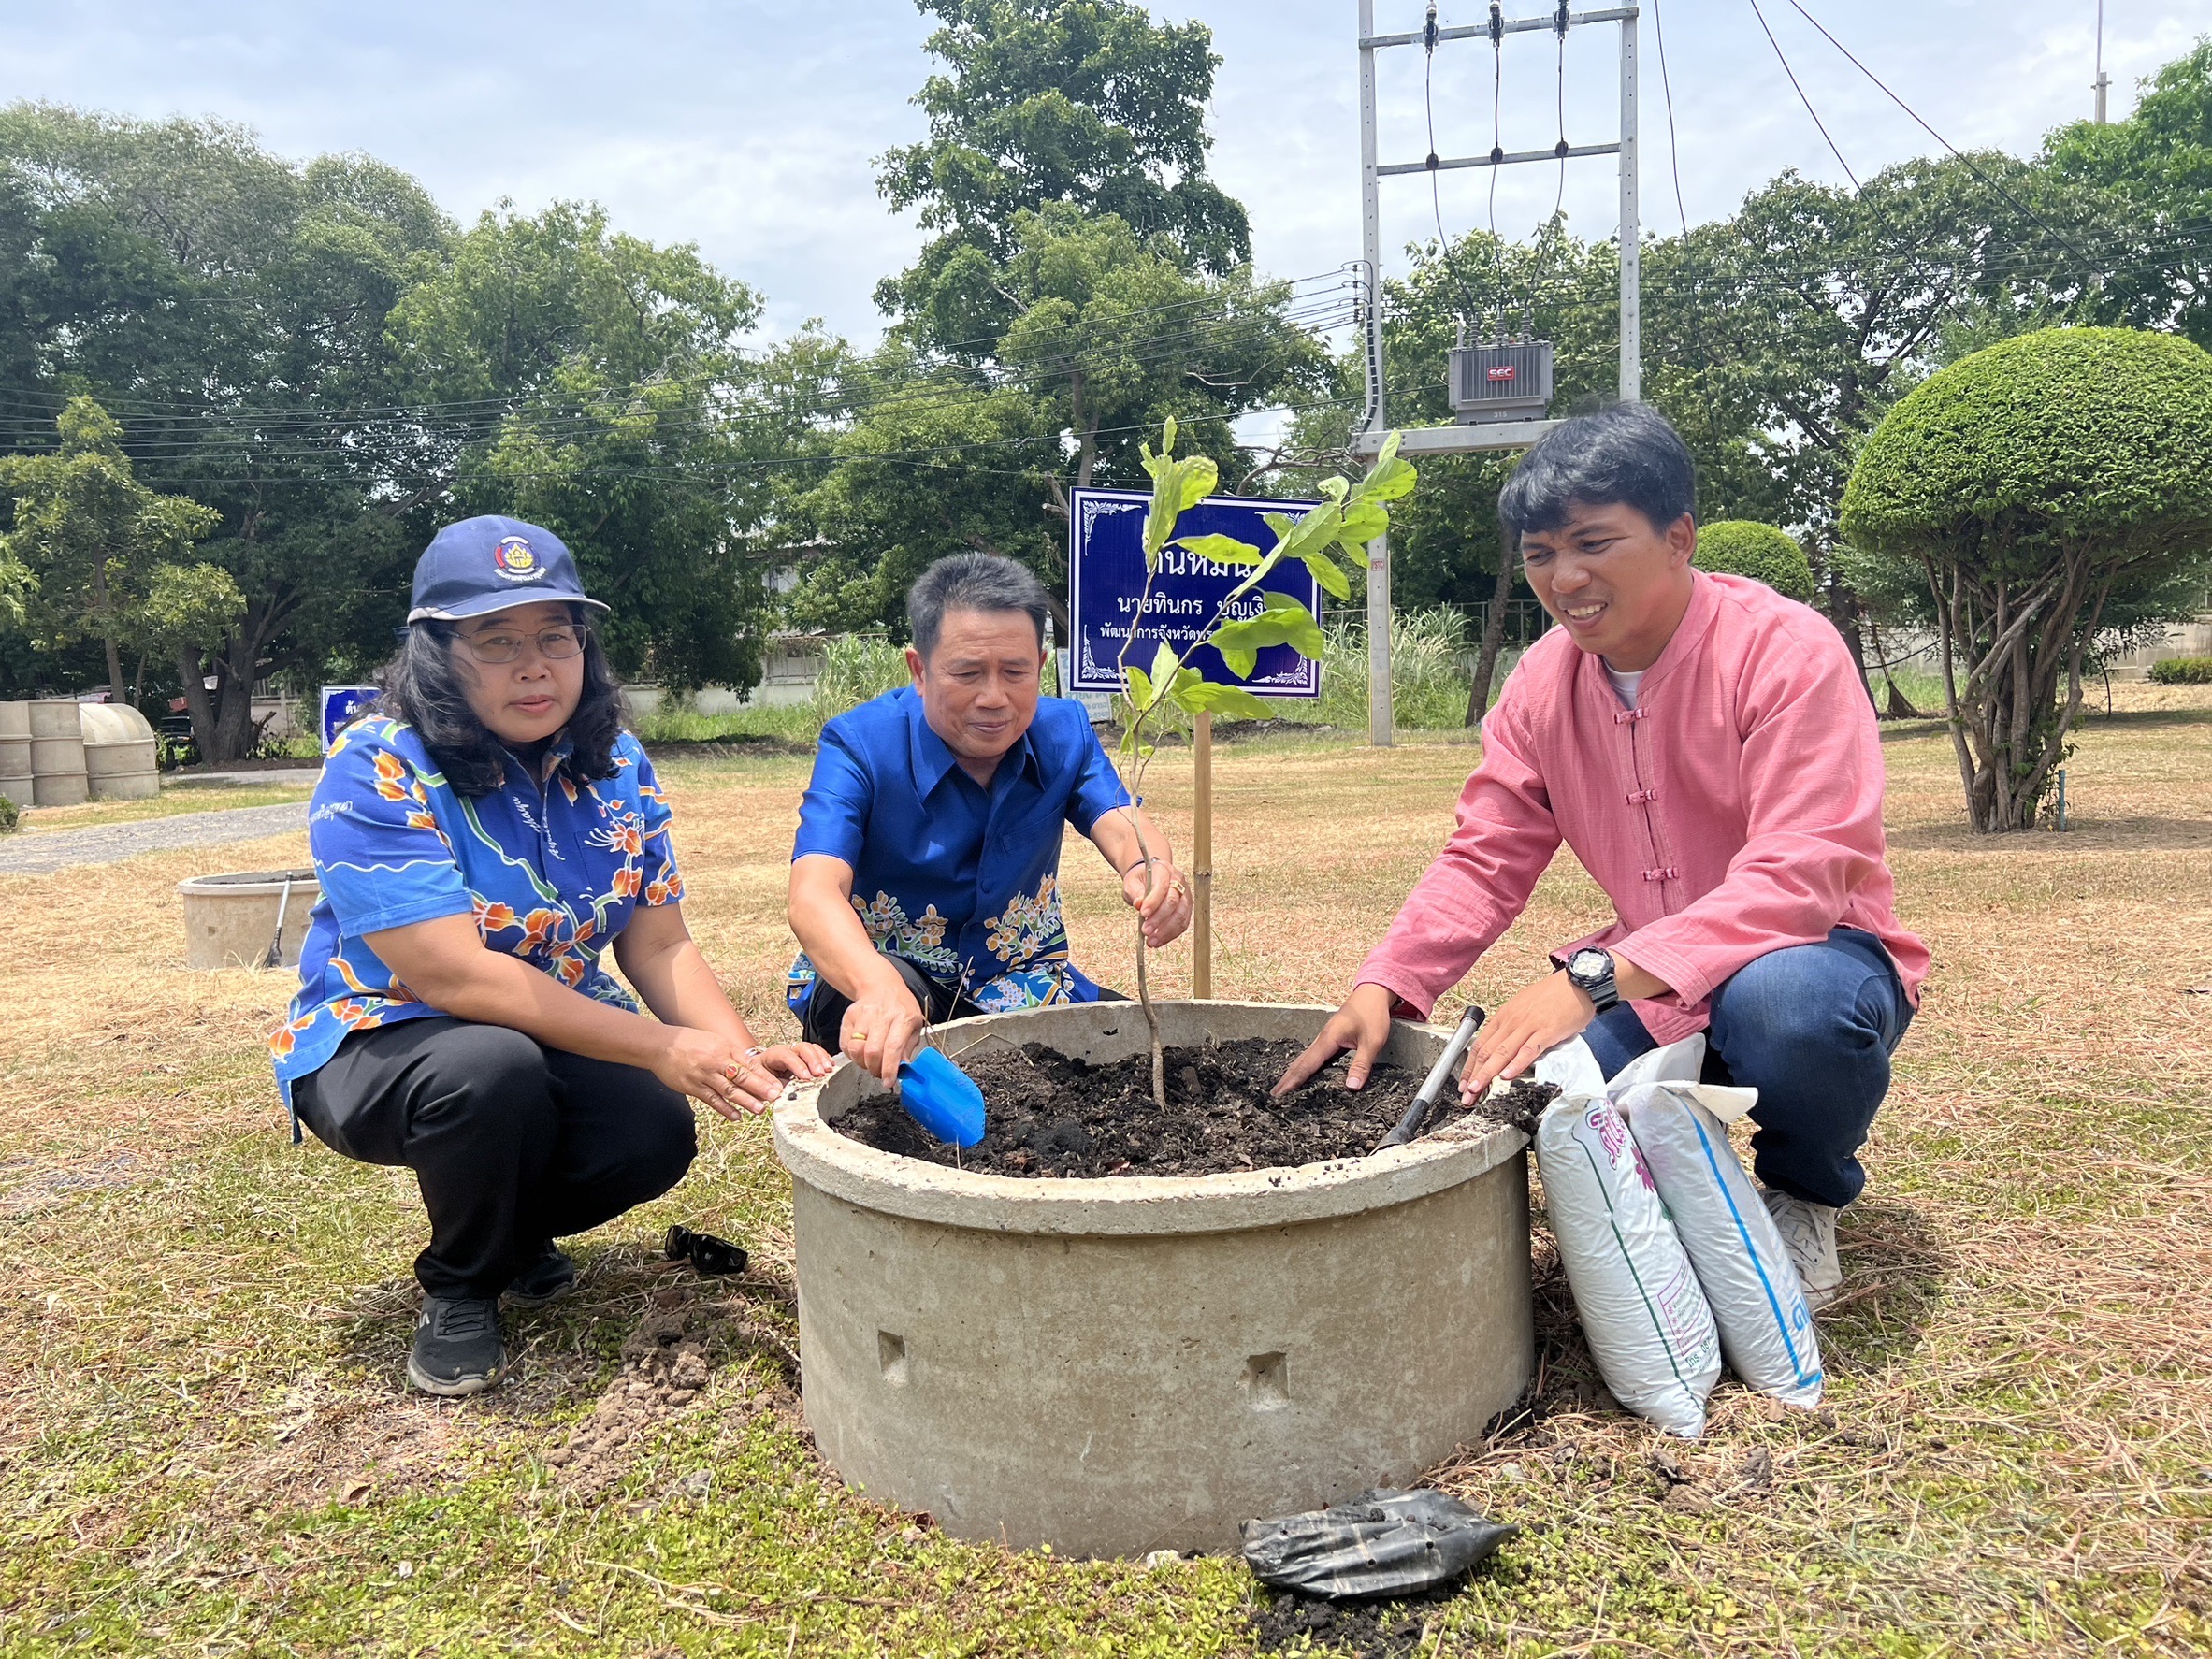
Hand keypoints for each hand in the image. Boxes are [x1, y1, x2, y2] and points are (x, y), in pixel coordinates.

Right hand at [655, 1027, 785, 1120]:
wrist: (662, 1045)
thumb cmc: (690, 1042)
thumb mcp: (715, 1041)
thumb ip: (732, 1054)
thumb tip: (751, 1066)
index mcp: (725, 1049)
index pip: (749, 1063)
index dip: (765, 1075)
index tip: (779, 1084)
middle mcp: (716, 1061)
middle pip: (742, 1076)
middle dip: (760, 1088)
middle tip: (776, 1097)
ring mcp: (704, 1075)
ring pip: (729, 1090)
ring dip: (746, 1101)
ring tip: (760, 1109)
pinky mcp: (693, 1087)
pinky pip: (712, 1099)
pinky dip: (724, 1109)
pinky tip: (736, 1117)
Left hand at [750, 1041, 835, 1083]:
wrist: (755, 1078)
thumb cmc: (757, 1082)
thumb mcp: (761, 1086)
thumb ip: (774, 1089)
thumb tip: (785, 1094)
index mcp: (772, 1056)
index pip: (786, 1055)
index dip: (798, 1065)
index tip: (806, 1077)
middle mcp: (786, 1051)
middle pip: (803, 1047)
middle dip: (813, 1060)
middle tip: (820, 1074)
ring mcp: (796, 1053)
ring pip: (812, 1048)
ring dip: (822, 1059)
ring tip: (829, 1071)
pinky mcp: (804, 1059)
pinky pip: (818, 1053)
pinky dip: (825, 1059)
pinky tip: (830, 1067)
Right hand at [841, 979, 928, 1091]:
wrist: (881, 986)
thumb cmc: (901, 1007)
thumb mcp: (915, 1024)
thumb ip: (909, 1047)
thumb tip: (903, 1068)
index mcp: (902, 1018)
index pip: (893, 1048)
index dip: (889, 1069)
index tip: (888, 1082)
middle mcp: (882, 1016)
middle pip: (872, 1051)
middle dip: (875, 1069)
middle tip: (880, 1074)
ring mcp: (863, 1015)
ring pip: (856, 1049)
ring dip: (863, 1064)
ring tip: (871, 1063)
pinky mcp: (849, 1017)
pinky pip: (845, 1045)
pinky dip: (852, 1055)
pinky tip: (861, 1052)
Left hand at [1121, 858, 1192, 948]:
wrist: (1149, 879)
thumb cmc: (1140, 881)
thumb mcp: (1131, 883)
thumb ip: (1135, 892)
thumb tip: (1139, 904)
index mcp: (1164, 870)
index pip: (1162, 886)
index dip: (1153, 901)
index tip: (1142, 914)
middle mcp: (1179, 881)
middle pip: (1174, 902)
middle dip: (1159, 919)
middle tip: (1145, 931)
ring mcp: (1185, 895)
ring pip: (1181, 915)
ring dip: (1166, 931)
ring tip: (1151, 941)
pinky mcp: (1187, 909)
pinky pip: (1182, 924)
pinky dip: (1170, 935)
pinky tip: (1158, 942)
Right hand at [1273, 982, 1395, 1095]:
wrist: (1373, 992)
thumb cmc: (1372, 1013)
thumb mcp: (1372, 1042)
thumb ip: (1361, 1065)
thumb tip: (1351, 1087)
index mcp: (1329, 1038)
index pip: (1307, 1064)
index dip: (1293, 1081)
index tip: (1281, 1093)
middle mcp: (1323, 1038)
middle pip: (1300, 1061)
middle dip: (1287, 1079)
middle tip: (1274, 1095)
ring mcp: (1326, 1037)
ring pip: (1305, 1058)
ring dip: (1294, 1073)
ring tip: (1284, 1088)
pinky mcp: (1331, 1038)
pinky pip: (1314, 1055)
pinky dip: (1305, 1066)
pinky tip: (1304, 1074)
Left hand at [1459, 971, 1593, 1100]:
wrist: (1578, 982)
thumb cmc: (1554, 995)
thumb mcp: (1524, 1007)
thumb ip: (1512, 1026)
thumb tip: (1503, 1045)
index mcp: (1505, 1016)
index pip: (1480, 1044)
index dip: (1469, 1066)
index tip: (1463, 1083)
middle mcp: (1512, 1021)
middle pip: (1487, 1051)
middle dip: (1473, 1075)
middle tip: (1466, 1095)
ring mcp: (1529, 1026)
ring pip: (1502, 1052)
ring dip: (1487, 1073)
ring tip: (1477, 1089)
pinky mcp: (1547, 1031)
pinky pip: (1529, 1050)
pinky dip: (1516, 1064)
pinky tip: (1506, 1075)